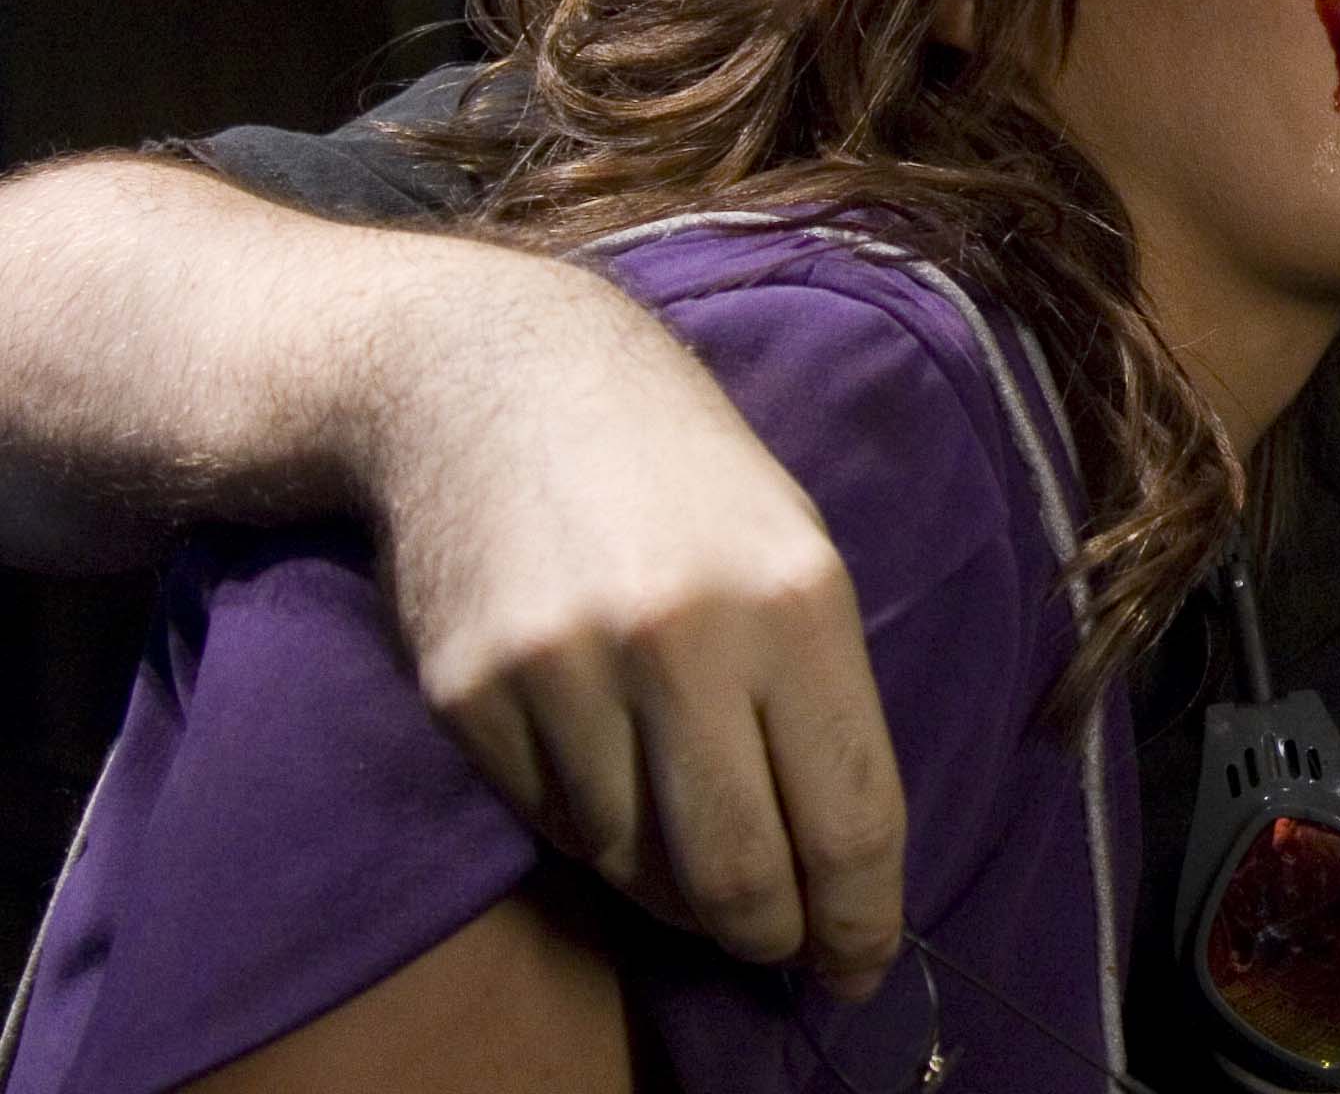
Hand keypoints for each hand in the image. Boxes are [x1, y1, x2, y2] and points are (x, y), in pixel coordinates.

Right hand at [358, 244, 906, 997]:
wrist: (497, 378)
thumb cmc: (679, 470)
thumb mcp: (793, 547)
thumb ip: (816, 695)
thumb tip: (834, 859)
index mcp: (798, 602)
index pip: (849, 815)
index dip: (861, 917)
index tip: (861, 964)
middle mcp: (686, 641)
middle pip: (737, 875)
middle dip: (768, 934)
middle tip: (777, 942)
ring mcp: (568, 669)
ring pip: (633, 862)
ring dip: (668, 879)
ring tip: (683, 821)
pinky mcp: (474, 693)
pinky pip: (551, 822)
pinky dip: (589, 826)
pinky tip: (602, 763)